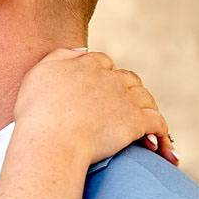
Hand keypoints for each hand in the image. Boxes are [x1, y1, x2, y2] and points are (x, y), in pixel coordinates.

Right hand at [13, 47, 176, 166]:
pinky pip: (158, 124)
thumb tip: (82, 50)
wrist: (50, 141)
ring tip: (144, 128)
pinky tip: (158, 148)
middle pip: (128, 79)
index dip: (104, 75)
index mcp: (87, 64)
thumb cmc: (37, 112)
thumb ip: (59, 56)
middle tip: (122, 110)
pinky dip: (161, 135)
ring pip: (145, 99)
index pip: (103, 63)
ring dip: (146, 111)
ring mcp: (125, 99)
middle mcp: (109, 78)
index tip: (100, 91)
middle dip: (128, 91)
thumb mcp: (39, 73)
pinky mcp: (135, 122)